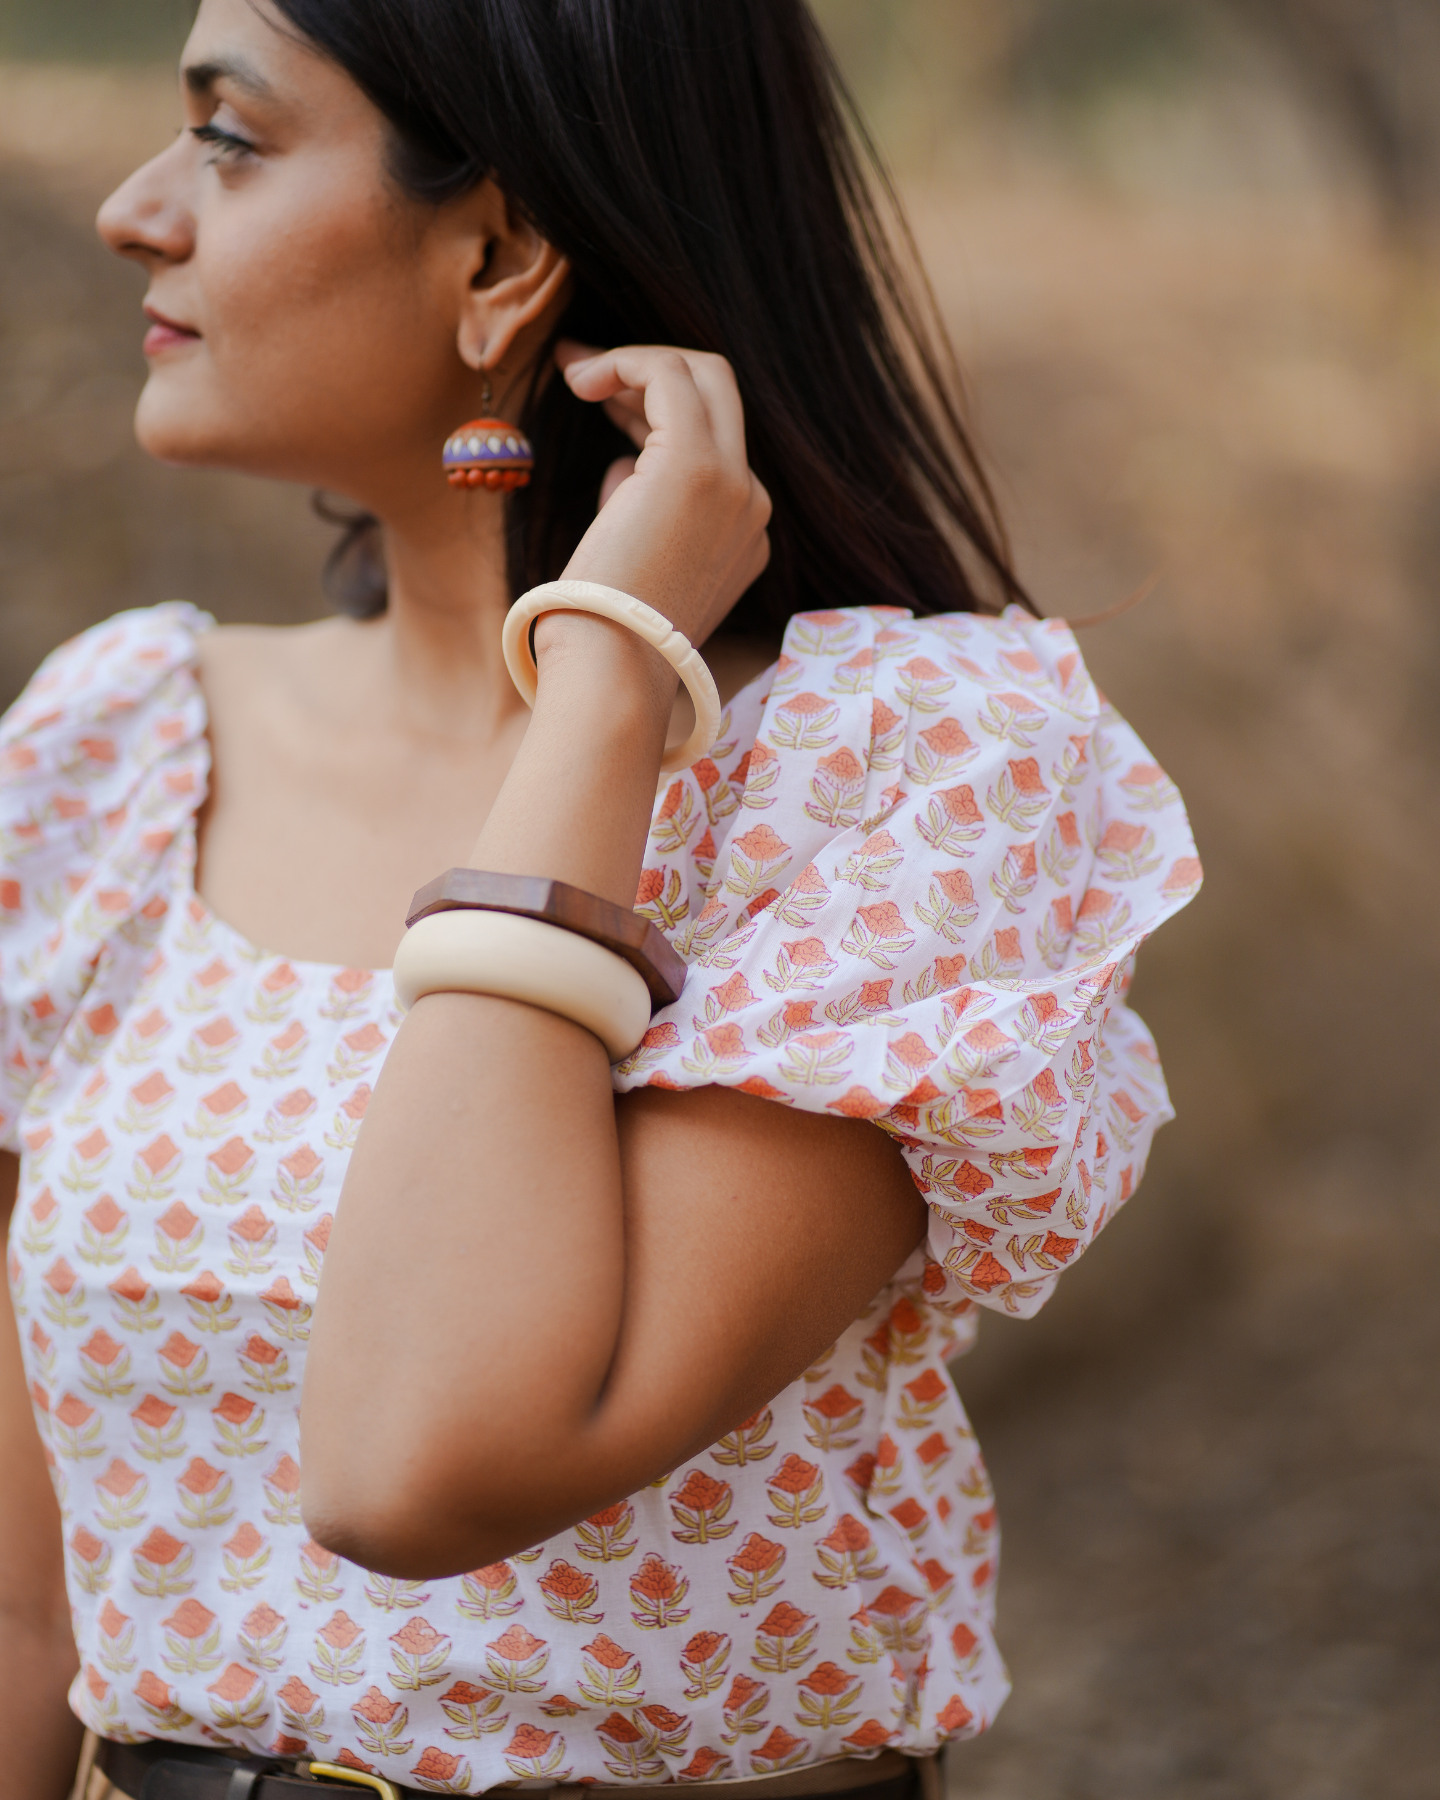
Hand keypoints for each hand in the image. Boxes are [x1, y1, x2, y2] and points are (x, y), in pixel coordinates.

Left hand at [554, 341, 771, 648]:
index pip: (713, 443)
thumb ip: (642, 512)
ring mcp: (734, 483)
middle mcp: (752, 503)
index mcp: (744, 533)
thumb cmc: (605, 633)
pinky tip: (577, 378)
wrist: (611, 670)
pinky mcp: (696, 466)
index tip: (601, 406)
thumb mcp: (636, 563)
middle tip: (584, 374)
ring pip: (701, 375)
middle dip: (650, 371)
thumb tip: (621, 469)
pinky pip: (668, 375)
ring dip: (632, 365)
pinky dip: (624, 362)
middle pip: (721, 394)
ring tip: (573, 374)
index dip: (652, 413)